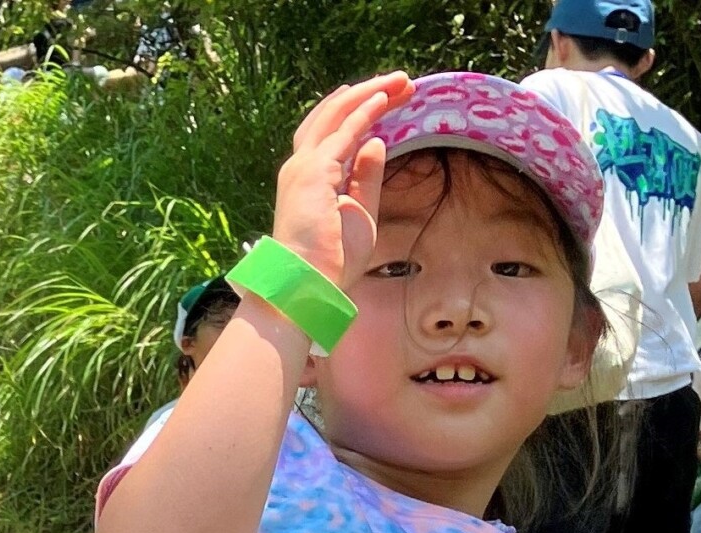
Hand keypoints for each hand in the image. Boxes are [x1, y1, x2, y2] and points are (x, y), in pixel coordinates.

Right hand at [271, 73, 410, 291]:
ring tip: (399, 81)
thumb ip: (366, 177)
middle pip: (332, 116)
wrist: (308, 284)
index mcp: (309, 180)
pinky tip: (384, 98)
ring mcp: (304, 167)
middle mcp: (300, 167)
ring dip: (369, 93)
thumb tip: (376, 142)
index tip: (386, 99)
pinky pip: (344, 132)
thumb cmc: (331, 261)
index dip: (358, 113)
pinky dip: (364, 112)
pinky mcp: (314, 171)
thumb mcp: (360, 212)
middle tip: (400, 82)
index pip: (332, 134)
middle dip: (366, 94)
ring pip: (337, 114)